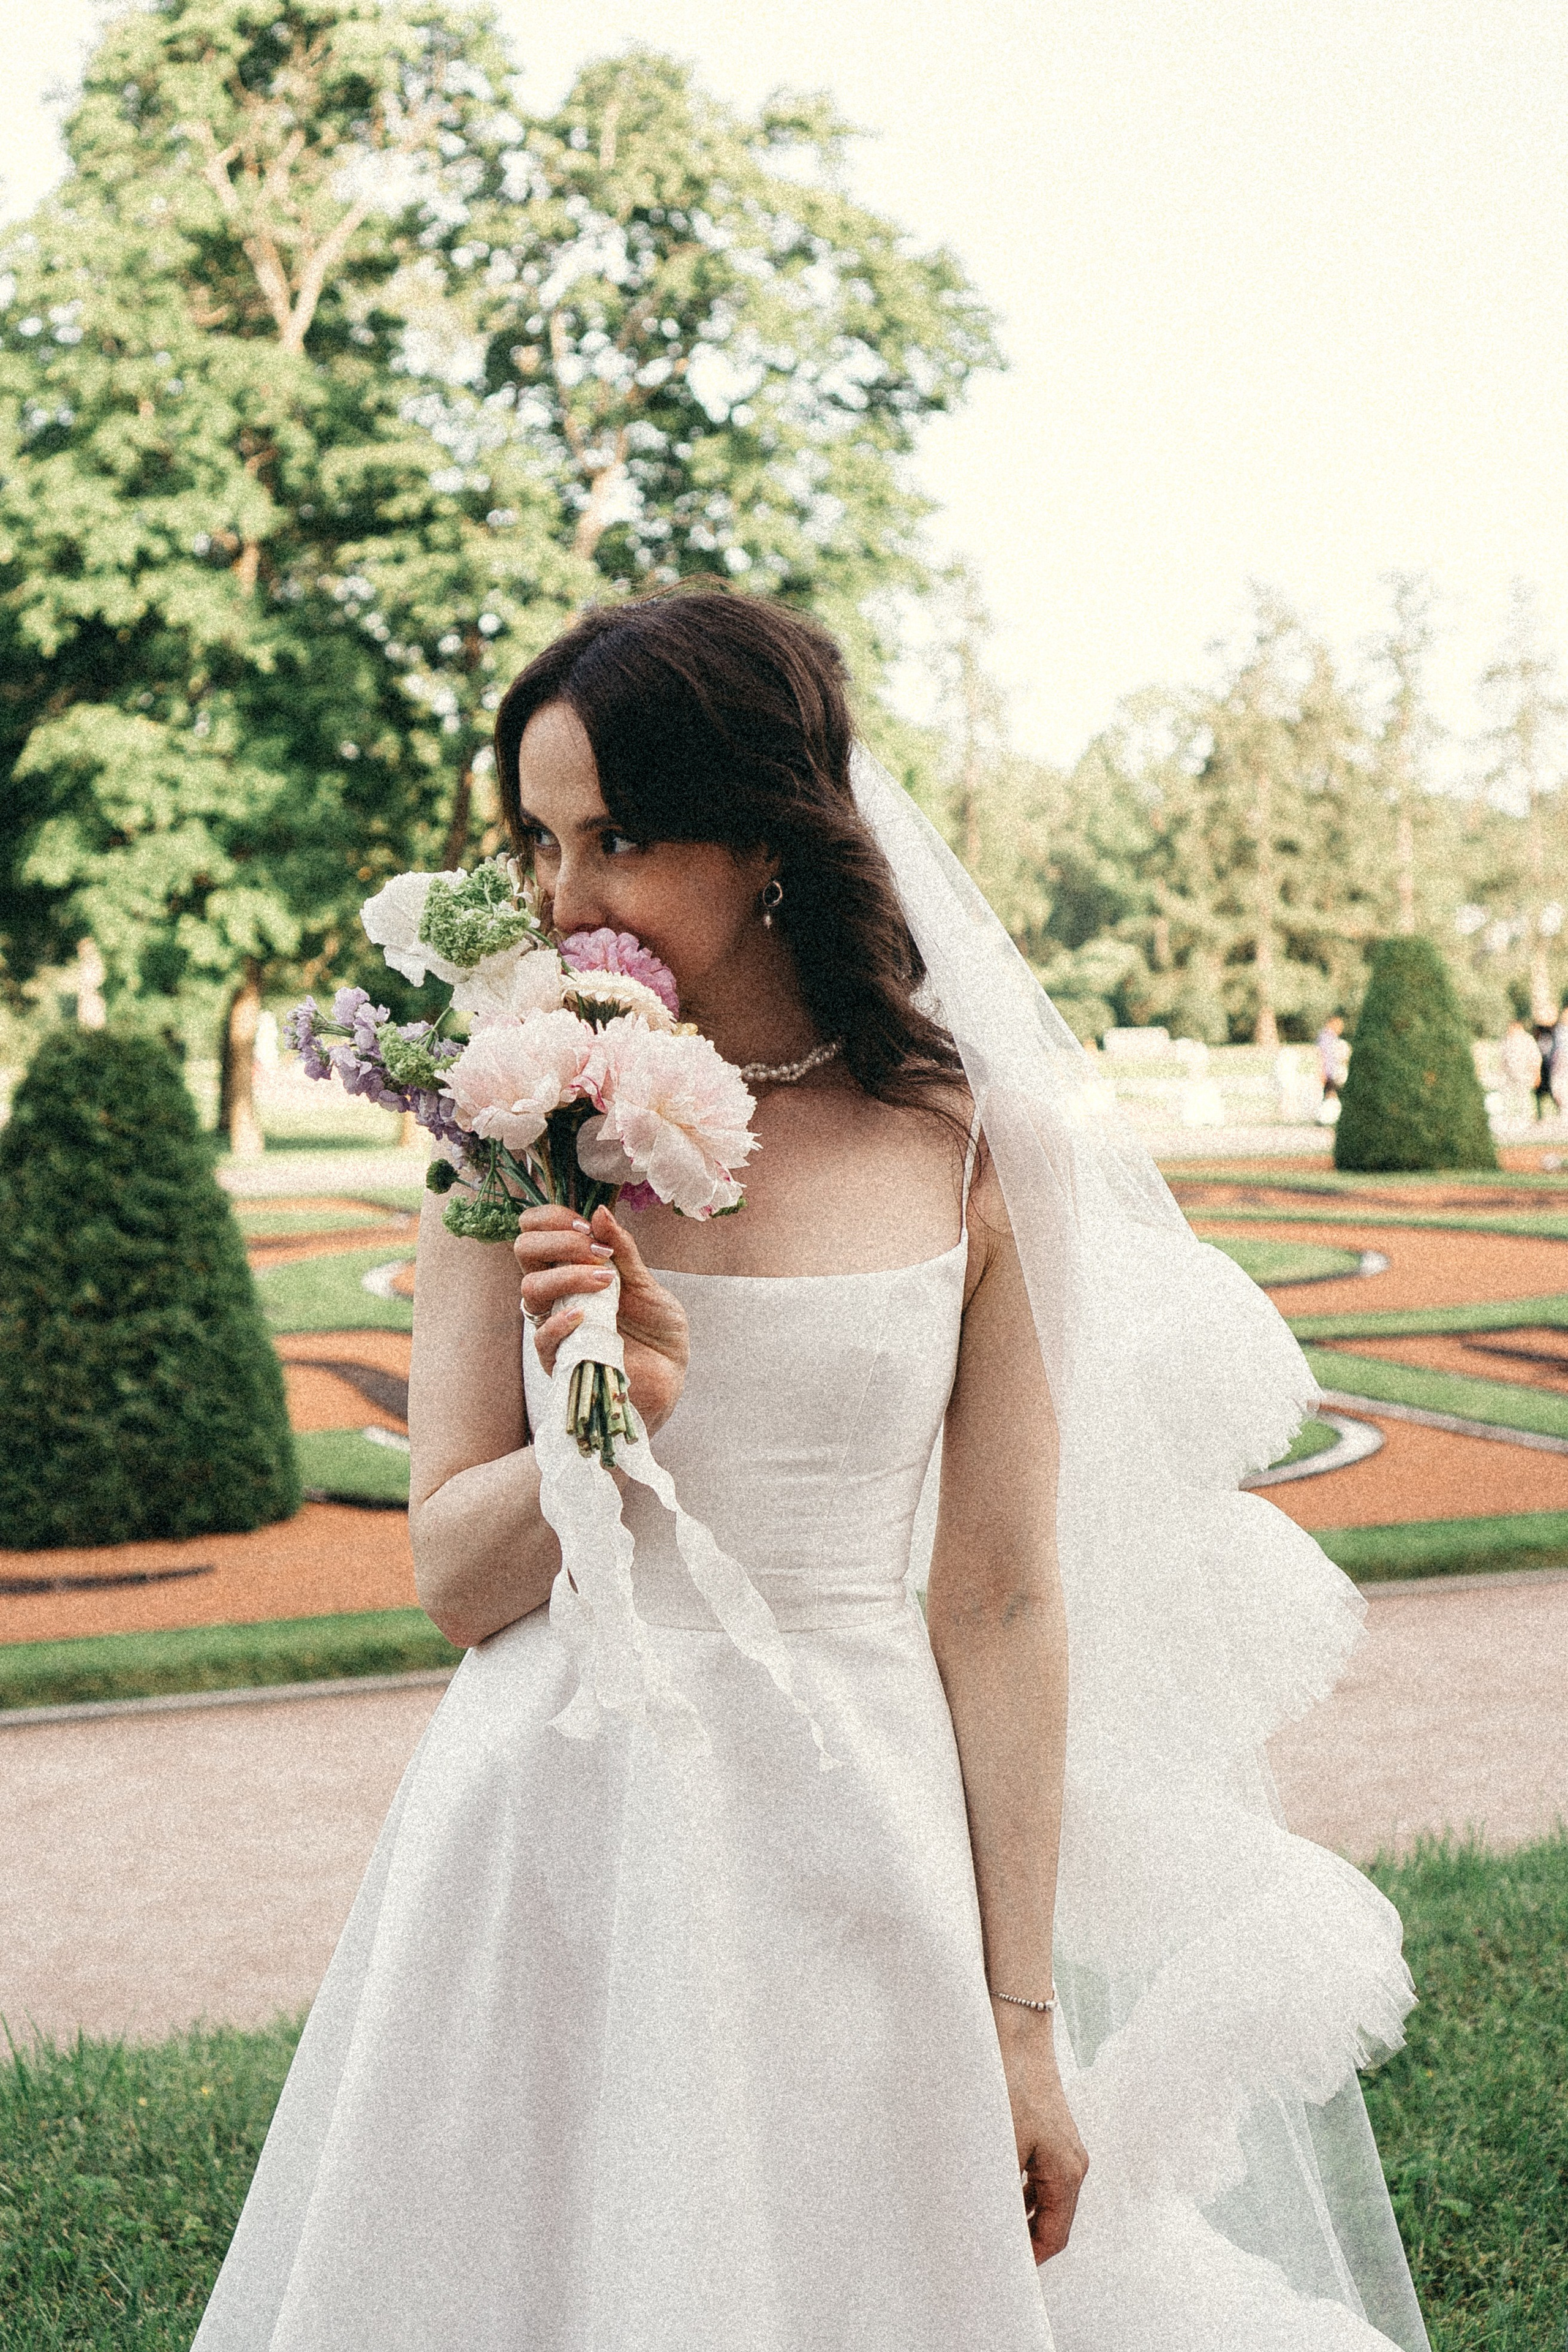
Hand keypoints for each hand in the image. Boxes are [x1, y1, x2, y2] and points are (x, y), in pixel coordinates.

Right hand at [514, 1204, 688, 1438]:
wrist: (670, 1372)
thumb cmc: (656, 1327)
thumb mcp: (645, 1281)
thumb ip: (622, 1249)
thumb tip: (598, 1211)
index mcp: (571, 1266)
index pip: (537, 1229)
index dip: (554, 1218)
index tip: (587, 1226)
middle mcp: (556, 1292)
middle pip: (524, 1250)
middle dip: (558, 1240)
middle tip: (595, 1251)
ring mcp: (554, 1324)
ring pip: (530, 1290)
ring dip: (566, 1276)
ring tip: (605, 1282)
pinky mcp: (560, 1359)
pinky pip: (542, 1338)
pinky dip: (559, 1322)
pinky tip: (584, 1315)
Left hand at [993, 2003, 1088, 2264]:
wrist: (1016, 2031)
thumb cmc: (1010, 2085)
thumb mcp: (1001, 2145)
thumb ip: (998, 2191)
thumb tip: (987, 2229)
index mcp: (1068, 2173)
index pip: (1054, 2236)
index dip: (1028, 2258)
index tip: (1000, 2270)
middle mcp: (1071, 2163)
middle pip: (1049, 2219)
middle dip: (1020, 2236)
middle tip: (986, 2248)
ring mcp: (1060, 2146)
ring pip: (1039, 2197)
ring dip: (1015, 2211)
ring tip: (982, 2222)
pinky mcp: (1046, 2131)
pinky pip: (1033, 2174)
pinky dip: (1013, 2188)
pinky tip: (988, 2187)